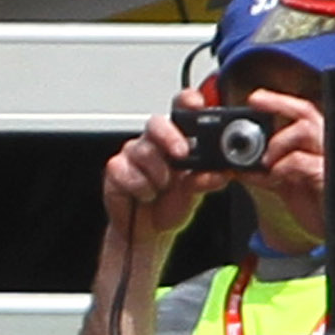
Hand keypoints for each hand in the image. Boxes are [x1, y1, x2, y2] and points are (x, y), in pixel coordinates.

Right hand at [99, 116, 217, 286]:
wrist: (149, 232)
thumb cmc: (170, 206)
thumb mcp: (196, 194)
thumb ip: (206, 179)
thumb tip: (219, 172)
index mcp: (177, 140)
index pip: (182, 111)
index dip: (187, 102)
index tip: (197, 104)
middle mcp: (154, 143)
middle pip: (156, 123)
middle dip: (170, 136)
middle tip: (181, 154)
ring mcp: (133, 154)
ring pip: (142, 150)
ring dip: (157, 174)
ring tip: (162, 189)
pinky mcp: (116, 169)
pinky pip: (124, 169)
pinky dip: (138, 186)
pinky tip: (145, 194)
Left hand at [231, 89, 329, 234]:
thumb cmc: (314, 204)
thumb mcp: (285, 184)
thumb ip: (265, 171)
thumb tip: (237, 167)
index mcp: (316, 143)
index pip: (302, 112)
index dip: (278, 102)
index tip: (254, 98)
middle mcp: (327, 145)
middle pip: (305, 112)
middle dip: (277, 105)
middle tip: (254, 106)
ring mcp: (331, 159)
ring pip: (305, 130)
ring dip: (278, 142)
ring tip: (266, 161)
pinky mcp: (329, 177)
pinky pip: (303, 161)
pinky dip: (283, 166)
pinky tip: (275, 177)